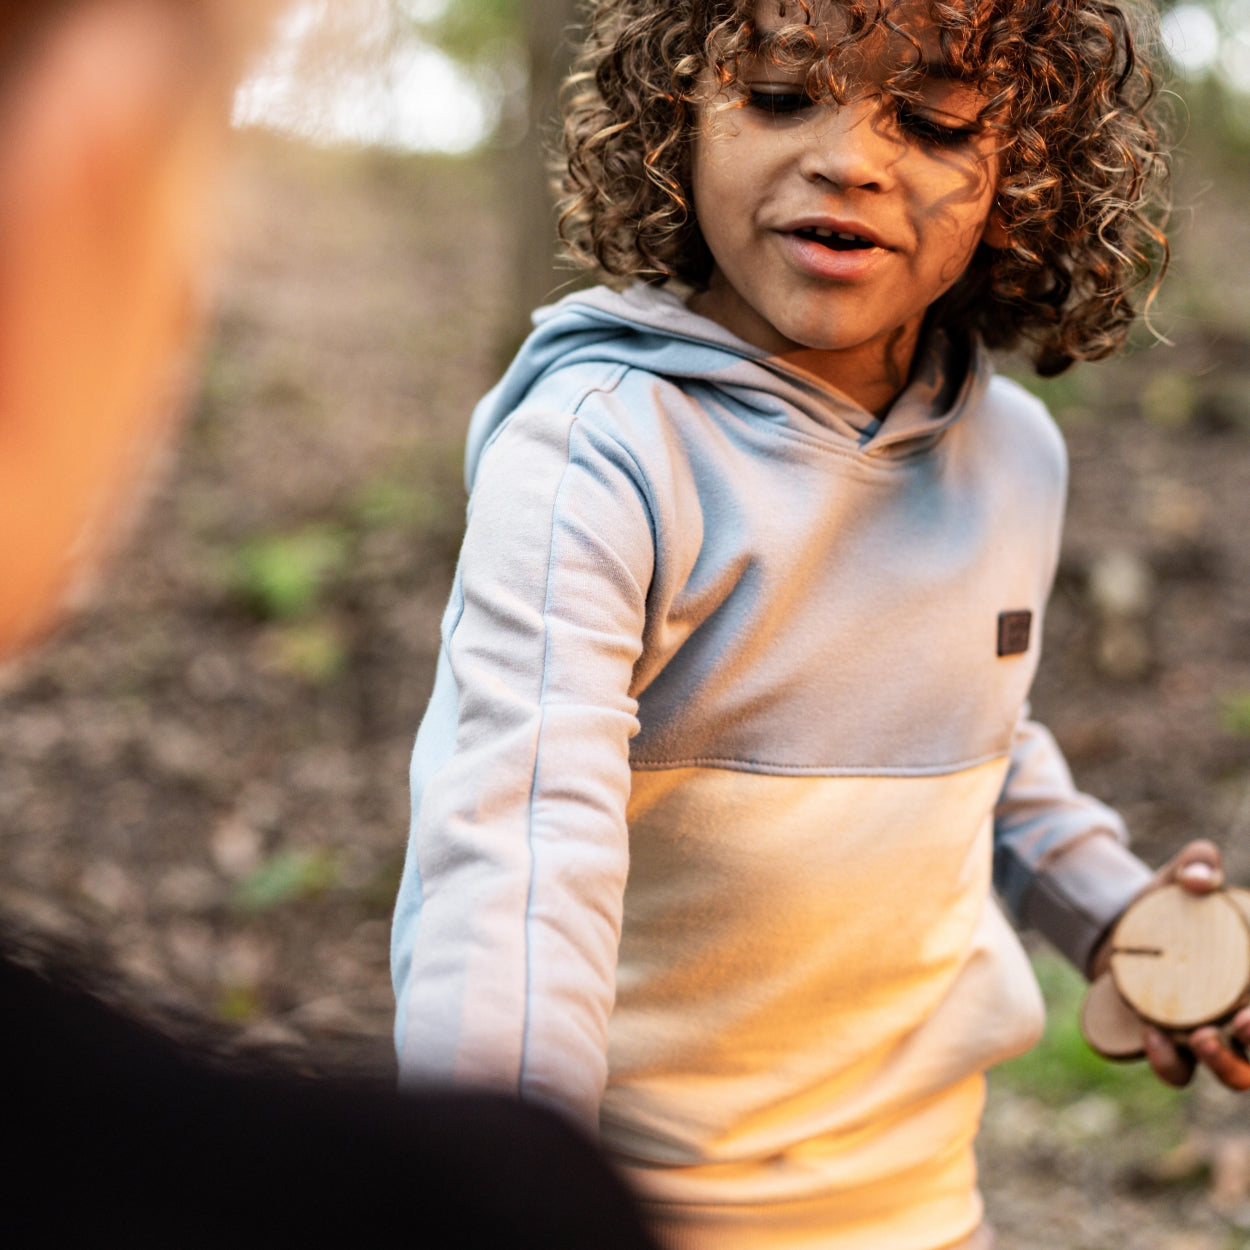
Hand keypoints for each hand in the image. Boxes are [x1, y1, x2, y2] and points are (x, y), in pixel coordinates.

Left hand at [1099, 840, 1249, 1089]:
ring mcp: (1209, 1038)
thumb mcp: (1180, 878)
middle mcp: (1243, 1019)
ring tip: (1200, 1038)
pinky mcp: (1170, 1047)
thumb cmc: (1168, 903)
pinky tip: (1152, 1035)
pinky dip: (1170, 1062)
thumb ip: (1197, 865)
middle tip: (1243, 1024)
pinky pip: (1178, 1072)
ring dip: (1224, 1066)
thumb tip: (1198, 878)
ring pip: (1234, 1075)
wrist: (1119, 927)